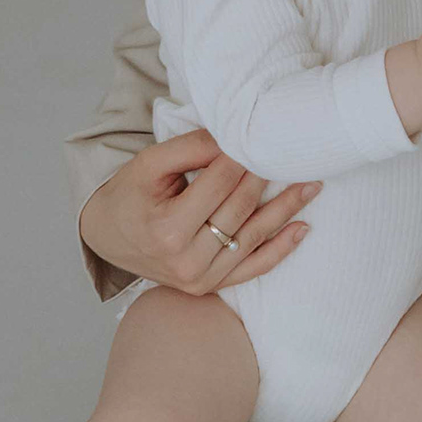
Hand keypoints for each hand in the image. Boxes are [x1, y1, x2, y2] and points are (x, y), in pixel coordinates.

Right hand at [77, 128, 320, 295]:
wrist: (109, 235)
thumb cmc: (131, 194)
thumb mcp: (150, 163)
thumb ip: (191, 148)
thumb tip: (235, 137)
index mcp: (167, 229)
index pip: (219, 183)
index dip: (243, 156)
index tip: (264, 134)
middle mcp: (186, 261)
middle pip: (240, 208)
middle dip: (267, 176)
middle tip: (293, 151)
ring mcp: (200, 279)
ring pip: (253, 237)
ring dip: (287, 210)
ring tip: (312, 184)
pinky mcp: (210, 287)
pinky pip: (252, 269)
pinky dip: (280, 250)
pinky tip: (302, 228)